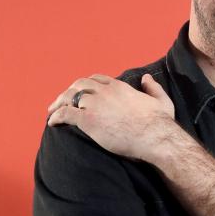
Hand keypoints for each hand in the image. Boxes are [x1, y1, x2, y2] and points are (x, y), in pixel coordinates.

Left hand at [47, 73, 179, 161]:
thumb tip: (146, 78)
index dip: (87, 84)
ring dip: (59, 103)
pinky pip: (65, 114)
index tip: (81, 91)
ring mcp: (95, 104)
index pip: (97, 79)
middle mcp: (105, 92)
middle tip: (62, 101)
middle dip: (69, 92)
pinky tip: (53, 122)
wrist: (155, 137)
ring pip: (69, 97)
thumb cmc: (160, 123)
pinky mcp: (88, 120)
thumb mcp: (162, 101)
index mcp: (120, 87)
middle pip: (80, 85)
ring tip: (53, 112)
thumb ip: (153, 88)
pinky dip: (56, 117)